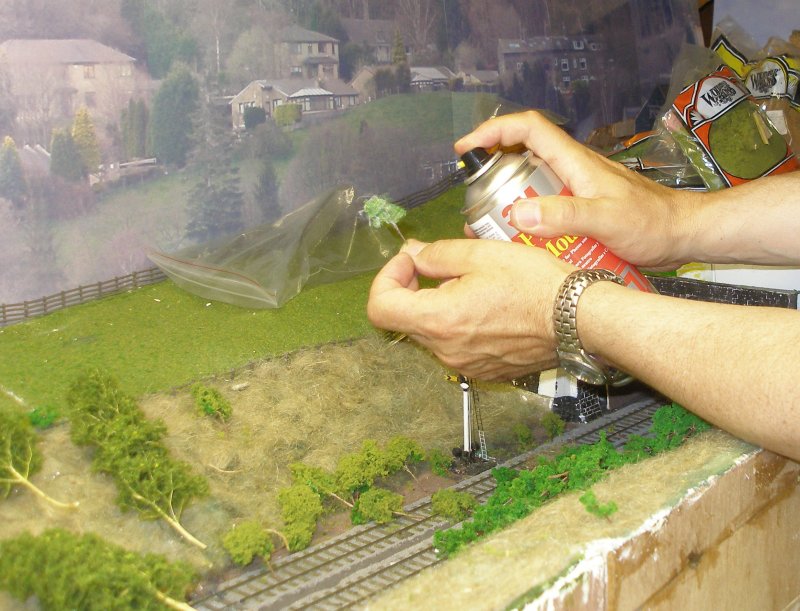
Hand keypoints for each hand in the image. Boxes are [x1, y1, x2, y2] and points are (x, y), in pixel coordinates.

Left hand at [367, 238, 575, 379]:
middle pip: (404, 320)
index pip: (379, 307)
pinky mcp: (482, 370)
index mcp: (439, 320)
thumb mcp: (481, 255)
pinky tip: (484, 306)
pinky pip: (454, 346)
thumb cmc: (535, 284)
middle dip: (412, 288)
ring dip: (436, 306)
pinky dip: (456, 324)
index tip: (409, 261)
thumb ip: (436, 254)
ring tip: (469, 285)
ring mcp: (464, 365)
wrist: (578, 319)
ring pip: (430, 333)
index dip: (387, 277)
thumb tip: (411, 254)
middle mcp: (445, 350)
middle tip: (438, 265)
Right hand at [455, 111, 699, 269]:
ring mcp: (575, 188)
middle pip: (521, 155)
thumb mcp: (608, 220)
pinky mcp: (579, 207)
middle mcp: (571, 169)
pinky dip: (524, 216)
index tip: (466, 148)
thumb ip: (565, 215)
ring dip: (505, 198)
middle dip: (491, 170)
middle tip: (473, 201)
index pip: (528, 128)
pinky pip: (542, 204)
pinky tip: (519, 241)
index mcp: (575, 161)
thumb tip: (516, 213)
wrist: (683, 235)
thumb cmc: (652, 224)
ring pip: (529, 182)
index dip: (493, 131)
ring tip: (488, 226)